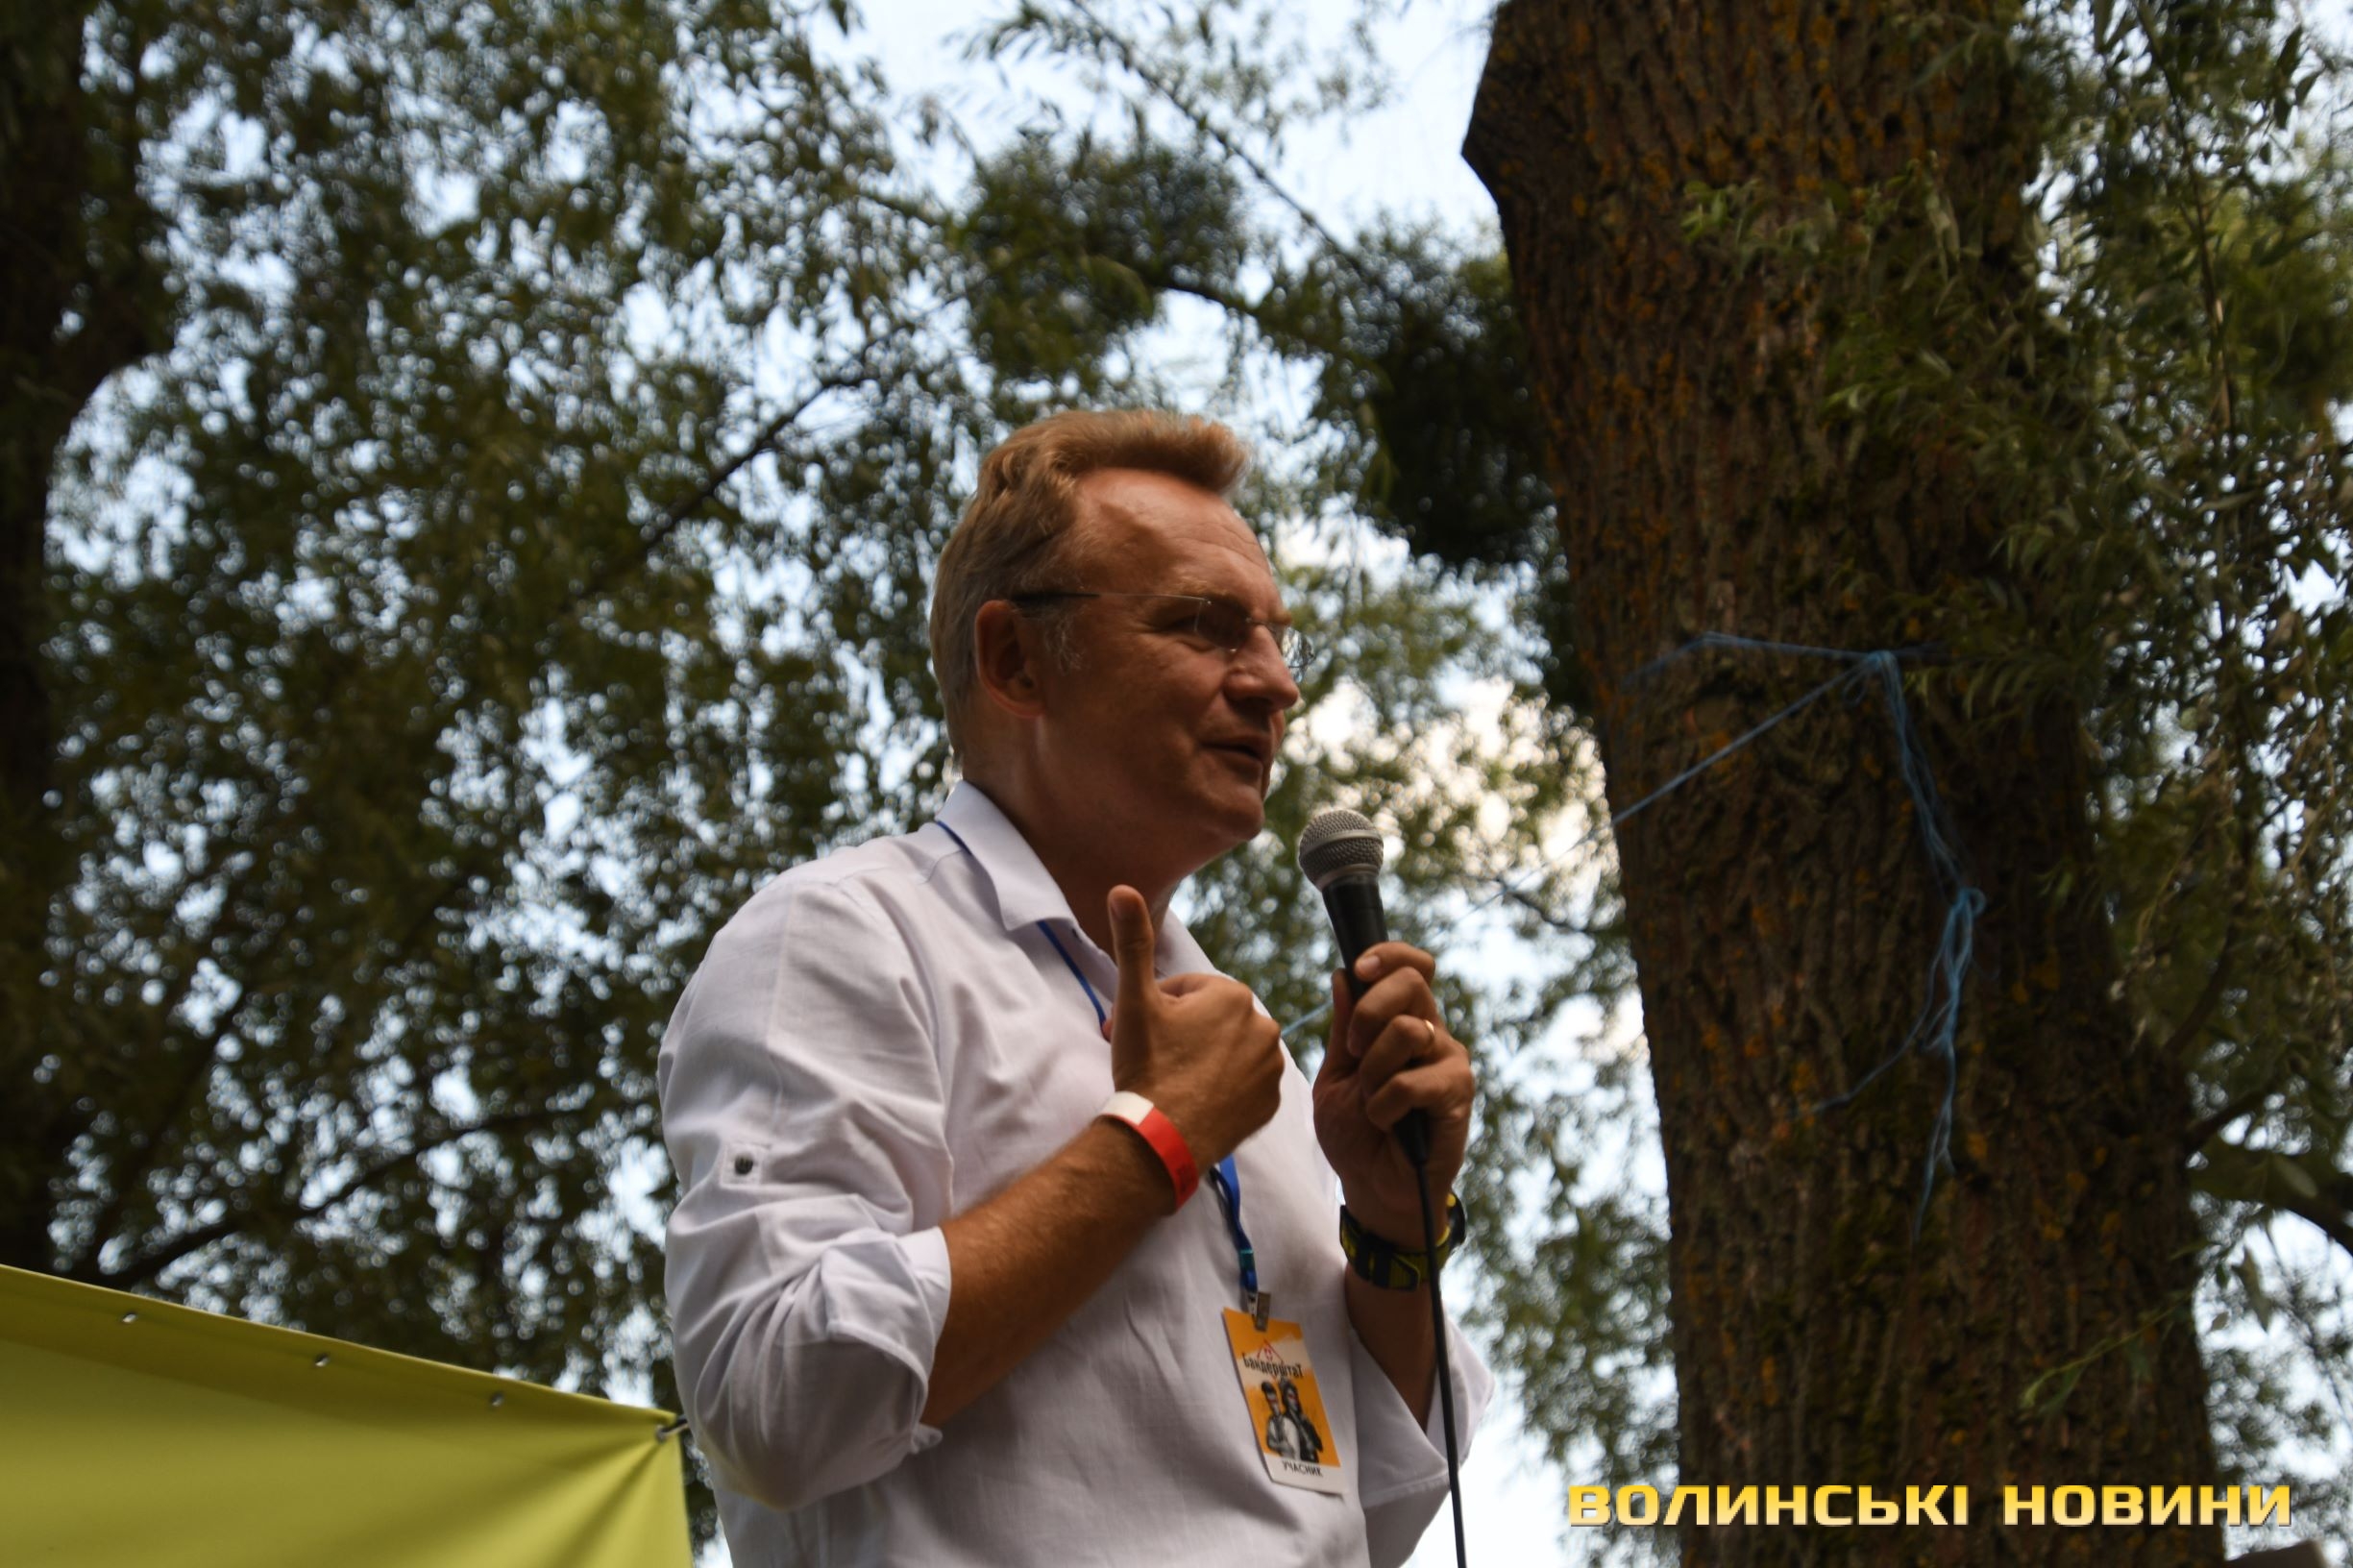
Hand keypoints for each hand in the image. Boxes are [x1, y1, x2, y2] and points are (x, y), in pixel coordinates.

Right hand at [1101, 886, 1285, 1176]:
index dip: (1157, 1009)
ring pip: (1229, 1051)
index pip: (1188, 992)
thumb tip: (1122, 888)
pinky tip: (1196, 1100)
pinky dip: (1223, 1088)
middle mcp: (1263, 1025)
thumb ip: (1132, 941)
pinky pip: (1245, 1085)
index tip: (1137, 1032)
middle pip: (1210, 1021)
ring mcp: (1271, 1068)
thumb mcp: (1134, 1000)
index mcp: (1232, 995)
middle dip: (1181, 1032)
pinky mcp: (1271, 1104)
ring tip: (1173, 1080)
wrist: (1161, 1139)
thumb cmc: (1147, 1065)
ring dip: (1205, 1058)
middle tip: (1151, 1057)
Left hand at [1312, 943, 1472, 1245]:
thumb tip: (1343, 975)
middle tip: (1353, 1052)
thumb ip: (1342, 1028)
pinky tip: (1386, 1121)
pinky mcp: (1457, 1093)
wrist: (1373, 1187)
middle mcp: (1432, 1034)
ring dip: (1374, 1069)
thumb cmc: (1355, 1134)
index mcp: (1403, 1022)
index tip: (1360, 968)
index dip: (1389, 956)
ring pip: (1409, 1030)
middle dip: (1369, 1012)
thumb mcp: (1336, 1076)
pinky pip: (1413, 1079)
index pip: (1412, 966)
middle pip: (1412, 981)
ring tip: (1371, 1101)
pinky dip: (1385, 1102)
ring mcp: (1448, 1061)